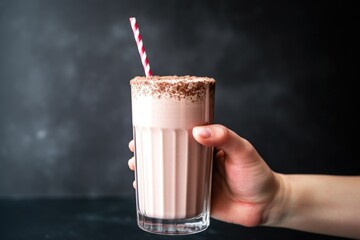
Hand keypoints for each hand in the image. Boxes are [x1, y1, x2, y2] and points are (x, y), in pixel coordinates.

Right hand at [128, 124, 281, 226]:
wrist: (266, 205)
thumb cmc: (257, 173)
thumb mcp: (243, 150)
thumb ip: (225, 137)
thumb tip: (198, 131)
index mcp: (205, 146)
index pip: (179, 134)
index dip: (161, 131)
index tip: (143, 128)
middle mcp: (196, 162)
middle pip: (167, 153)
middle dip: (147, 151)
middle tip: (134, 150)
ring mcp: (194, 181)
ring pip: (166, 173)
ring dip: (148, 171)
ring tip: (135, 169)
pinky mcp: (195, 200)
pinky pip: (172, 195)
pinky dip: (157, 193)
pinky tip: (146, 192)